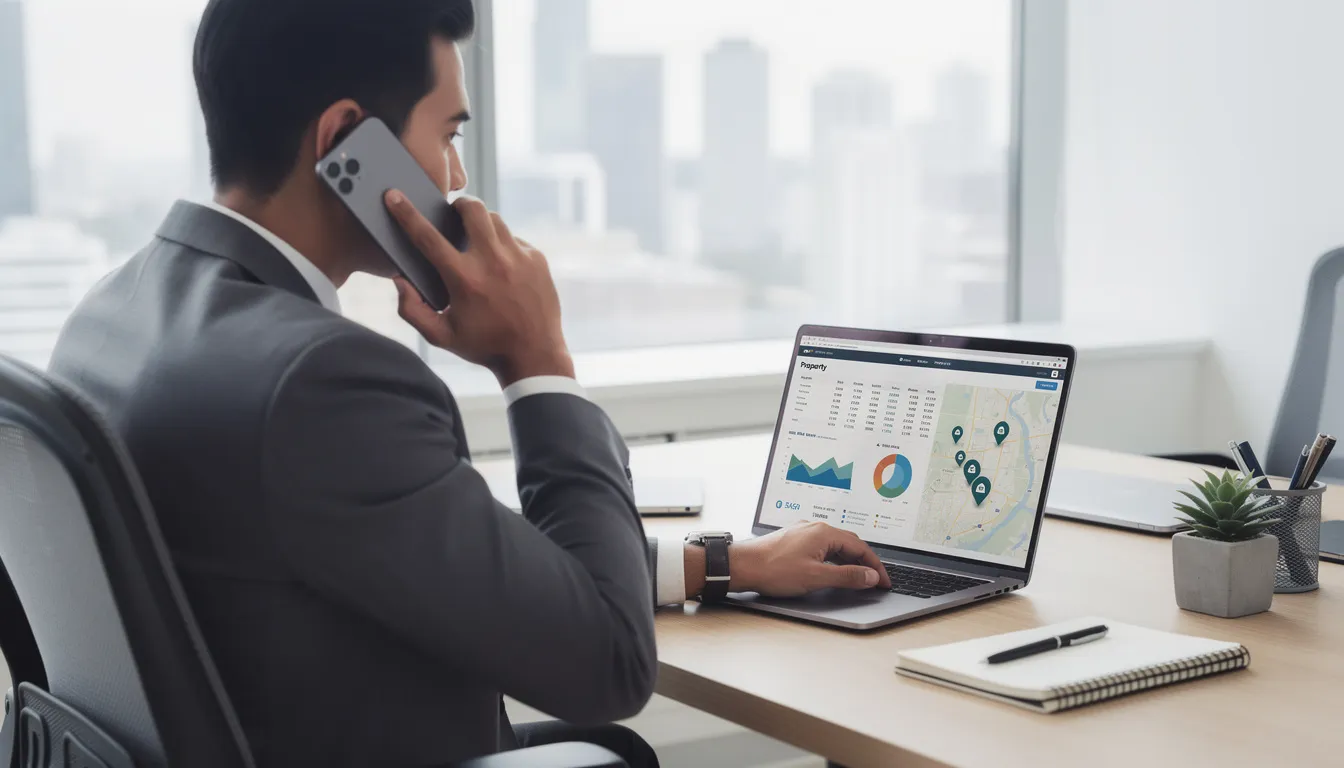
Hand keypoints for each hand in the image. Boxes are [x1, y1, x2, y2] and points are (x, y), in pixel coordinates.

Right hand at [384, 191, 573, 386]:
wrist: (535, 355)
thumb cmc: (484, 346)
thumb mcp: (441, 336)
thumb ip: (412, 310)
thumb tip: (400, 280)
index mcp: (464, 279)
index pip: (427, 236)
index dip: (406, 213)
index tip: (393, 195)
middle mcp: (492, 262)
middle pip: (472, 209)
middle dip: (458, 204)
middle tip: (452, 212)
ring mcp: (518, 257)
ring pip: (495, 219)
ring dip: (481, 223)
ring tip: (476, 240)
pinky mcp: (537, 259)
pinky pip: (514, 238)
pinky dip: (503, 244)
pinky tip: (500, 264)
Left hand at [684, 522, 891, 598]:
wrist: (742, 566)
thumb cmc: (773, 570)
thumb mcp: (816, 577)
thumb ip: (846, 576)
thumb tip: (870, 576)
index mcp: (824, 533)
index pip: (861, 548)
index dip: (875, 566)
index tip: (884, 582)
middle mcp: (815, 528)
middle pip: (850, 543)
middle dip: (865, 562)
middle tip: (875, 580)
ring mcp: (803, 533)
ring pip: (835, 545)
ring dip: (849, 560)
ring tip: (858, 576)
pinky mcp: (794, 540)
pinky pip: (822, 546)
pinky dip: (834, 558)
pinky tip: (832, 568)